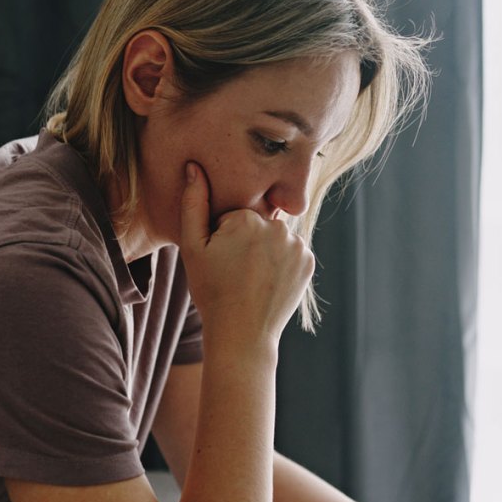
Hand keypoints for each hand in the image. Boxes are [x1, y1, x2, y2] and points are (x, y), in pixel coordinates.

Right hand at [179, 161, 313, 345]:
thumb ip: (193, 204)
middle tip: (234, 271)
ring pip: (275, 238)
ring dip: (265, 251)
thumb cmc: (212, 292)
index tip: (219, 261)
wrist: (242, 334)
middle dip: (246, 241)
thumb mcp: (193, 249)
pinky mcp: (308, 262)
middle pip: (257, 224)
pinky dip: (281, 263)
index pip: (233, 216)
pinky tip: (268, 282)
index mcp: (247, 218)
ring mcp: (296, 245)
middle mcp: (277, 226)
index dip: (222, 238)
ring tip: (251, 278)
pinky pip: (291, 252)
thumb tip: (195, 167)